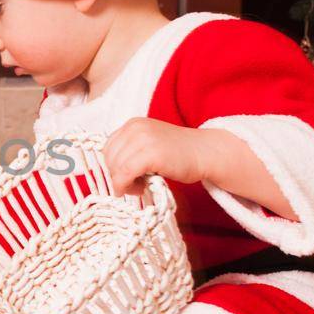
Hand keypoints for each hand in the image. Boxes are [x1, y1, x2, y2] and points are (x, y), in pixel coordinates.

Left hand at [101, 118, 215, 196]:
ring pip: (115, 168)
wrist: (205, 152)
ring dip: (123, 183)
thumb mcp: (149, 143)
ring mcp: (143, 140)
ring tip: (140, 186)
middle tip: (134, 185)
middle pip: (109, 159)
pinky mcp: (151, 154)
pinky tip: (140, 189)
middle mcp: (135, 128)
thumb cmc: (179, 153)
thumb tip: (112, 171)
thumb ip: (131, 150)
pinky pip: (124, 174)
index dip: (114, 167)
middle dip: (117, 176)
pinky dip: (126, 186)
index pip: (108, 148)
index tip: (126, 177)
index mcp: (133, 124)